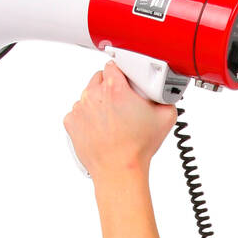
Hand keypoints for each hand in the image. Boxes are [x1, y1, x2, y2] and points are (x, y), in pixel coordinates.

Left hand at [63, 63, 177, 179]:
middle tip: (122, 105)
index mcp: (115, 88)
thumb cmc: (138, 148)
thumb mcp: (166, 118)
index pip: (114, 65)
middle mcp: (94, 95)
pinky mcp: (71, 122)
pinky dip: (87, 118)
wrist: (119, 172)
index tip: (126, 83)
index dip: (122, 73)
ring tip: (112, 121)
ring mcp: (80, 108)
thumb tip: (166, 94)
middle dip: (110, 88)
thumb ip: (167, 99)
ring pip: (88, 96)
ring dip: (98, 103)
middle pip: (99, 78)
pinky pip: (78, 113)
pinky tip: (100, 129)